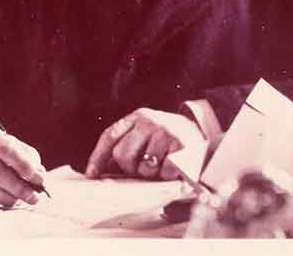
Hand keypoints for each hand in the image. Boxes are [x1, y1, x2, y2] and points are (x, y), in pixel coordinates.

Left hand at [85, 108, 203, 179]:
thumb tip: (102, 170)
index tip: (92, 175)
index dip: (98, 157)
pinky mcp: (180, 146)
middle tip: (143, 168)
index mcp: (136, 117)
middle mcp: (149, 121)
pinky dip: (167, 176)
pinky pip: (164, 172)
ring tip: (161, 164)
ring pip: (143, 167)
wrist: (200, 131)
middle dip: (130, 169)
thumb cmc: (166, 138)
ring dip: (151, 174)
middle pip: (122, 155)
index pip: (110, 136)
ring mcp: (164, 132)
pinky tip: (173, 167)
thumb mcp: (145, 134)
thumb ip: (126, 146)